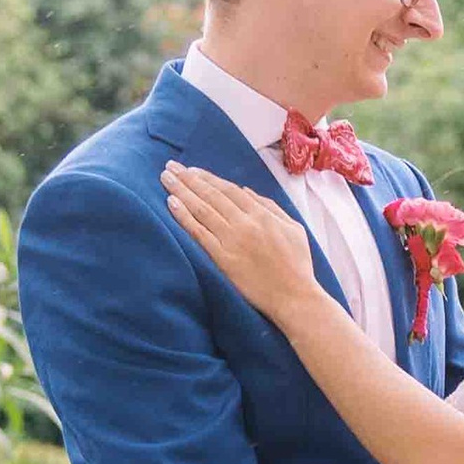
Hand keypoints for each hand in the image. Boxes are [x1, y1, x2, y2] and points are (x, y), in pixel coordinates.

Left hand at [165, 163, 318, 324]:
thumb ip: (270, 206)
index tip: (191, 170)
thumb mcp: (293, 228)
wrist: (295, 296)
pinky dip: (184, 217)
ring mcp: (232, 240)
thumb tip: (245, 191)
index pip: (228, 189)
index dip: (207, 178)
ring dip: (182, 191)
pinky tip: (172, 204)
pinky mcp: (223, 259)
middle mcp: (244, 223)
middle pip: (211, 195)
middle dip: (188, 178)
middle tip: (170, 166)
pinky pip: (199, 234)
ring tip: (166, 177)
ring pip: (202, 209)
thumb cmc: (297, 265)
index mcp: (261, 214)